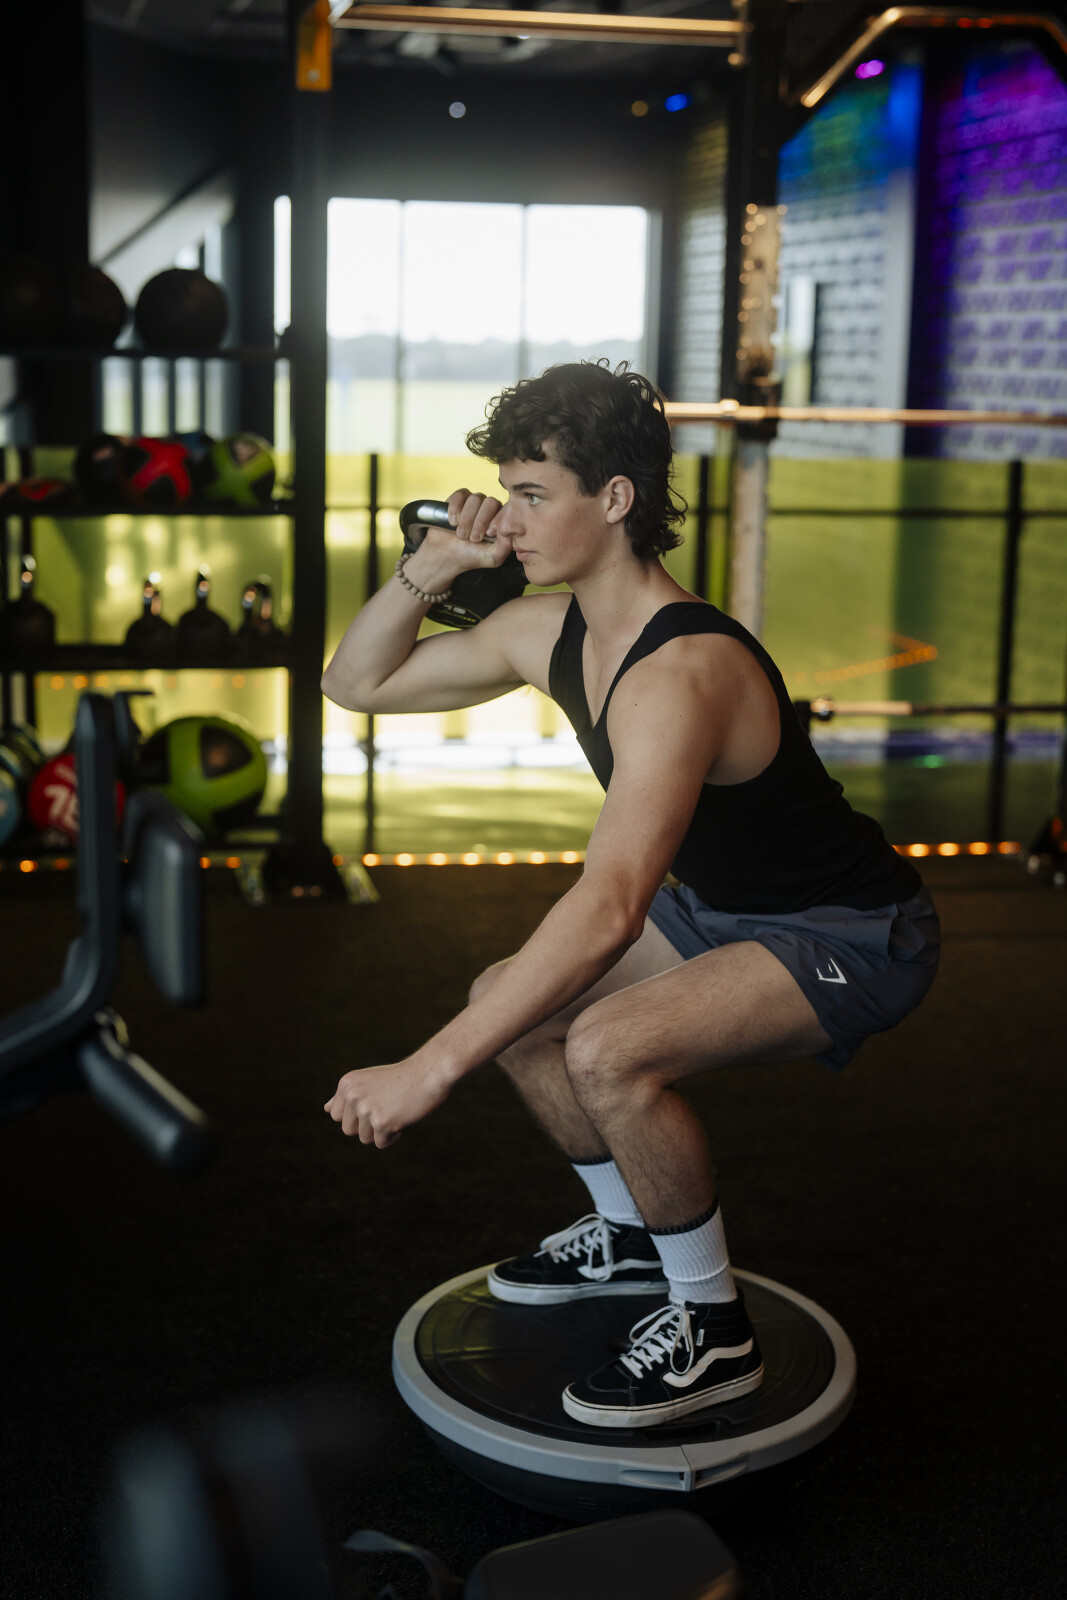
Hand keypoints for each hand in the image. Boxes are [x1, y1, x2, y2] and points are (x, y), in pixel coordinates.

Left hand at [323, 1054, 452, 1147]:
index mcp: (347, 1084)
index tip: (373, 1101)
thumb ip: (348, 1096)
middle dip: (366, 1125)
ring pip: (364, 1138)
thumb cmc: (401, 1078)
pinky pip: (381, 1143)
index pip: (335, 1115)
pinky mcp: (382, 1122)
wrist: (430, 1072)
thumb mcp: (369, 1081)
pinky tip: (403, 1117)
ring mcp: (366, 1109)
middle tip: (386, 1106)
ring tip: (395, 1109)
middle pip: (348, 1130)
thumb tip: (326, 1109)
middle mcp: (353, 1095)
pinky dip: (393, 1136)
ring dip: (381, 1130)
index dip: (355, 1115)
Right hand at [442, 487, 512, 566]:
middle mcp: (488, 508)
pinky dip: (455, 508)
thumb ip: (504, 547)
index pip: (504, 510)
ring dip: (467, 518)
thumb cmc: (470, 556)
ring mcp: (473, 502)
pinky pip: (459, 495)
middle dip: (481, 521)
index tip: (488, 534)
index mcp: (499, 520)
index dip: (495, 521)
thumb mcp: (491, 558)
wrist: (446, 555)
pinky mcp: (457, 499)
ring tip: (461, 534)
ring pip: (475, 499)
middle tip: (473, 538)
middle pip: (491, 502)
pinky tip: (453, 522)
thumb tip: (510, 533)